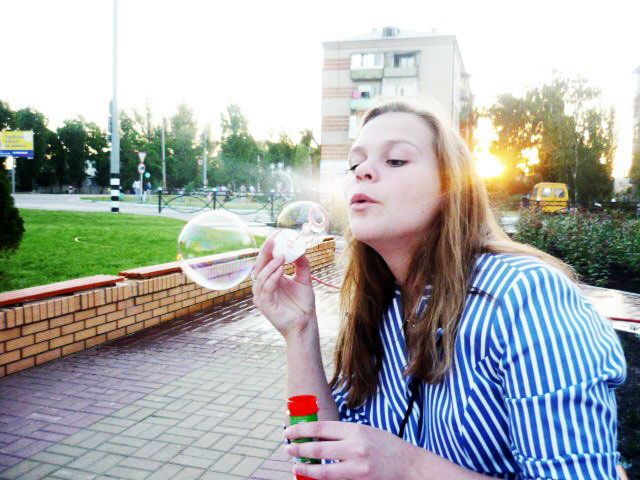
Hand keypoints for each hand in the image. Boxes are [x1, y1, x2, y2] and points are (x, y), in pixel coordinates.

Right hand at [252, 236, 315, 337]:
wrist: (306, 322)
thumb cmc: (303, 303)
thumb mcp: (304, 279)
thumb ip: (301, 264)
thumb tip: (300, 249)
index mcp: (271, 279)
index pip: (266, 260)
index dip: (269, 248)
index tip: (275, 235)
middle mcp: (264, 286)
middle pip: (260, 266)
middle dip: (265, 252)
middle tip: (273, 240)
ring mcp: (262, 295)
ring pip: (261, 276)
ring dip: (270, 265)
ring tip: (281, 256)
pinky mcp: (264, 304)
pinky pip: (266, 288)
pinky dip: (272, 277)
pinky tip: (280, 270)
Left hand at [284, 421, 423, 479]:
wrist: (410, 465)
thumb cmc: (386, 446)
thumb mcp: (364, 432)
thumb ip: (343, 434)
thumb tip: (316, 435)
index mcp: (355, 430)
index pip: (321, 428)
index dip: (302, 430)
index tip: (289, 432)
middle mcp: (355, 447)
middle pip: (318, 448)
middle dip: (299, 449)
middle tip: (287, 449)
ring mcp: (357, 467)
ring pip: (323, 471)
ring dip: (306, 468)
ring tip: (295, 465)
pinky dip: (321, 479)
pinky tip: (312, 477)